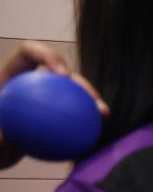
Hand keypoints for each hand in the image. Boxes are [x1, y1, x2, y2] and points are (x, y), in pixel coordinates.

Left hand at [0, 40, 108, 169]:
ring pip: (74, 95)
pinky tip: (97, 136)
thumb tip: (2, 137)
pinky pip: (75, 117)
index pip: (29, 54)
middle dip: (80, 82)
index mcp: (11, 74)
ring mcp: (48, 98)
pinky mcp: (58, 114)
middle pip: (61, 75)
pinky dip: (87, 124)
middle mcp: (33, 82)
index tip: (62, 74)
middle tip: (89, 97)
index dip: (47, 55)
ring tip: (103, 113)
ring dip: (91, 101)